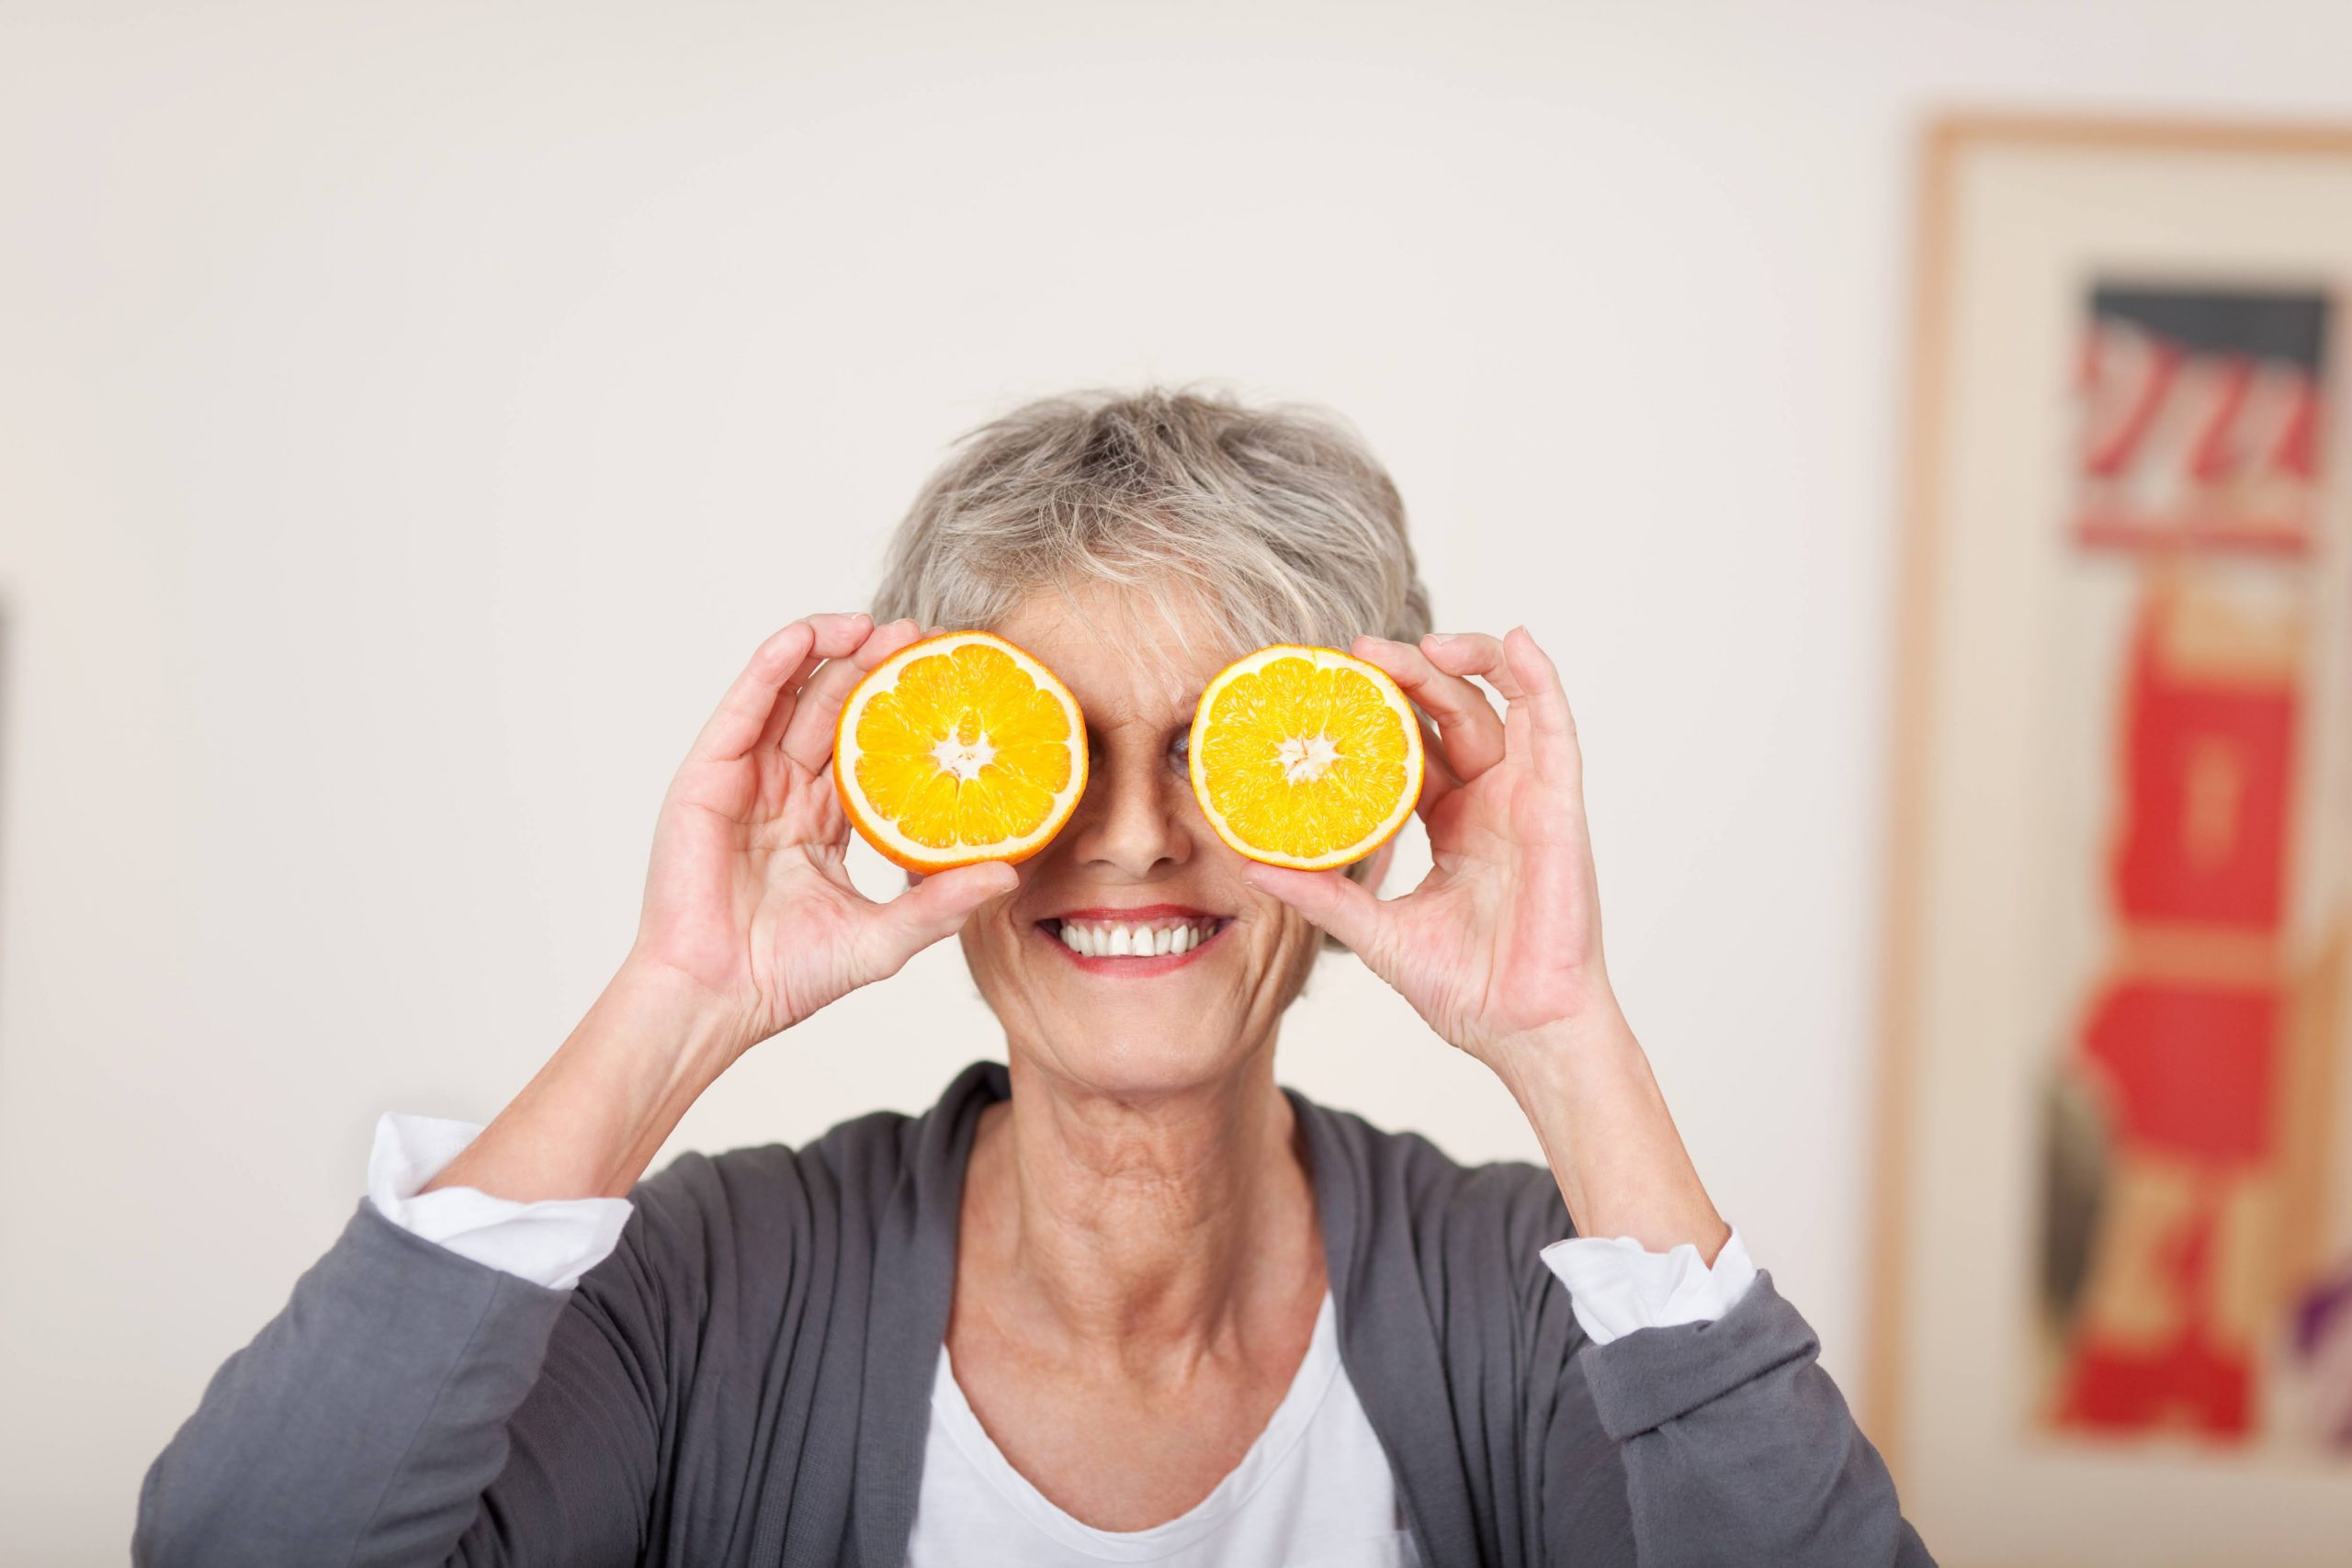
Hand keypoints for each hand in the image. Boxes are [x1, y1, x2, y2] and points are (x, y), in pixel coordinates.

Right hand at [628, 613, 1017, 1055]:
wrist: (717, 1000)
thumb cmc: (787, 977)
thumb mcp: (883, 936)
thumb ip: (941, 903)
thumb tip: (1009, 873)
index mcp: (822, 822)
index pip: (869, 749)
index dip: (905, 713)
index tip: (950, 683)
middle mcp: (783, 792)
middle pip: (833, 709)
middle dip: (875, 667)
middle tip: (923, 635)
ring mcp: (745, 781)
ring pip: (790, 695)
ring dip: (829, 650)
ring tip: (877, 624)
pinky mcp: (707, 776)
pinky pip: (744, 708)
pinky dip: (773, 666)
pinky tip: (808, 638)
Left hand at [1245, 627, 1610, 1075]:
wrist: (1522, 1031)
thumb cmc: (1468, 991)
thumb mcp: (1377, 934)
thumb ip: (1324, 895)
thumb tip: (1254, 866)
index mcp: (1453, 825)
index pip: (1412, 748)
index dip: (1378, 711)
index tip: (1330, 684)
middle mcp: (1490, 803)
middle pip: (1450, 714)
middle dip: (1408, 675)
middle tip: (1358, 652)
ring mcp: (1526, 800)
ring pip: (1501, 705)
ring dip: (1466, 662)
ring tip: (1422, 641)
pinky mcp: (1559, 807)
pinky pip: (1555, 728)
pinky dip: (1540, 679)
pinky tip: (1519, 641)